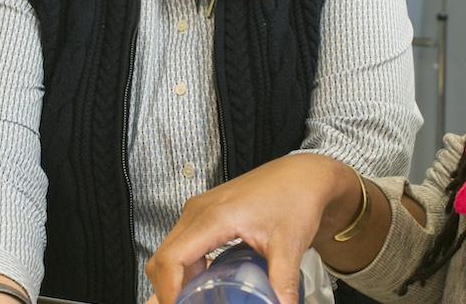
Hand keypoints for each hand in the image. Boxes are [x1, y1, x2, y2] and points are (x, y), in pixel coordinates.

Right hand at [145, 153, 358, 303]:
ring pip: (168, 250)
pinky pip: (180, 243)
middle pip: (162, 257)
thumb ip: (282, 282)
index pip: (171, 260)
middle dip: (167, 289)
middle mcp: (198, 211)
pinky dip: (184, 266)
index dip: (168, 291)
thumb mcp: (289, 246)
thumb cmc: (296, 198)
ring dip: (175, 278)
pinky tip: (204, 282)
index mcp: (213, 217)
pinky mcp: (204, 211)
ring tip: (195, 299)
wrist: (303, 174)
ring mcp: (198, 209)